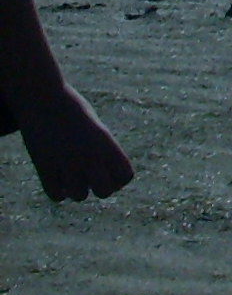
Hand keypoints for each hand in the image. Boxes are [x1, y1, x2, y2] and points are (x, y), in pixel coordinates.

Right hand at [17, 81, 132, 201]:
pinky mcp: (44, 167)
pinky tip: (58, 179)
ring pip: (79, 196)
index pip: (125, 176)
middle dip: (100, 187)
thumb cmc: (72, 109)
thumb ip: (103, 151)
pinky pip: (57, 195)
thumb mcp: (95, 127)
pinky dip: (59, 191)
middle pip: (105, 192)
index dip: (119, 178)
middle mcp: (90, 155)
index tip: (110, 171)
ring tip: (72, 175)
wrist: (43, 99)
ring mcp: (67, 163)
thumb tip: (101, 176)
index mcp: (107, 143)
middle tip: (91, 176)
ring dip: (77, 189)